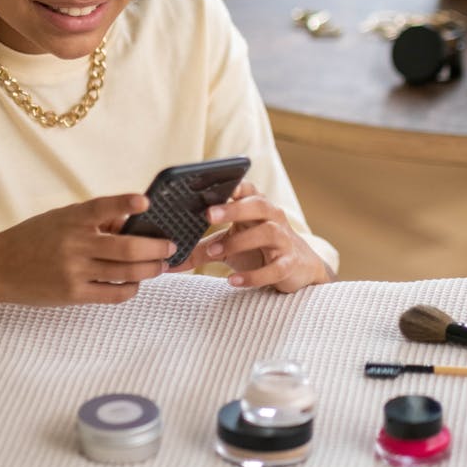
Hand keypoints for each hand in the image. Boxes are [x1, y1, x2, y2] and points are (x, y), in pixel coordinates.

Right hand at [0, 193, 175, 306]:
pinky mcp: (73, 294)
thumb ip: (92, 219)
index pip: (101, 207)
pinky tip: (136, 284)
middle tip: (169, 246)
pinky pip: (112, 294)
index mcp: (71, 219)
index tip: (145, 202)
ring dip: (149, 269)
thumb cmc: (33, 238)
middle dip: (155, 248)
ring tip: (160, 265)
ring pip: (124, 273)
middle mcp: (74, 244)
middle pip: (126, 248)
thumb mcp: (60, 218)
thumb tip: (129, 221)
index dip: (124, 203)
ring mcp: (74, 271)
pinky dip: (130, 289)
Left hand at [186, 181, 331, 292]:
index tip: (211, 186)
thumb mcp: (229, 246)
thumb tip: (167, 262)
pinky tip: (233, 281)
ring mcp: (283, 240)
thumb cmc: (258, 250)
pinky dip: (254, 275)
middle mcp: (272, 218)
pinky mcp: (289, 264)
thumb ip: (201, 250)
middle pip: (258, 205)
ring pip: (267, 232)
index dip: (232, 185)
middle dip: (233, 209)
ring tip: (215, 252)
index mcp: (255, 206)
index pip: (246, 188)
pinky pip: (274, 268)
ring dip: (239, 241)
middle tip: (208, 214)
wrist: (298, 269)